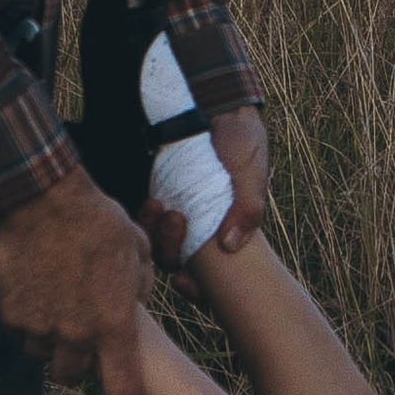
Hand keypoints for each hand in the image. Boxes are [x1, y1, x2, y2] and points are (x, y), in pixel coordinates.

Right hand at [0, 164, 153, 394]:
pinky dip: (28, 326)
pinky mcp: (11, 316)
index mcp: (114, 323)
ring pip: (44, 358)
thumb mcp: (137, 250)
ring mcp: (40, 328)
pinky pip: (21, 336)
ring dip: (52, 345)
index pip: (122, 390)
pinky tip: (37, 296)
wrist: (44, 201)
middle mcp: (76, 334)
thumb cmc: (98, 221)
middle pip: (74, 377)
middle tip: (82, 336)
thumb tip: (135, 304)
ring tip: (58, 311)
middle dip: (79, 363)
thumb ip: (140, 286)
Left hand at [145, 106, 270, 273]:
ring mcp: (174, 213)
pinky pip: (142, 223)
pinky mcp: (155, 195)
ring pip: (156, 245)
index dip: (195, 290)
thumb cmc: (240, 142)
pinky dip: (145, 220)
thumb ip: (248, 208)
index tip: (186, 283)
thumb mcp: (251, 173)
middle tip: (178, 220)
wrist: (215, 104)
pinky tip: (152, 203)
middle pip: (176, 263)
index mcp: (224, 233)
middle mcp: (197, 230)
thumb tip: (230, 245)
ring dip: (156, 235)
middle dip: (172, 252)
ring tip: (160, 206)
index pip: (209, 280)